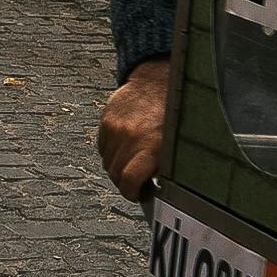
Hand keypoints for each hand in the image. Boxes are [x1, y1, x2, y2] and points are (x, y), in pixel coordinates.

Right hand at [97, 56, 170, 200]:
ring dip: (117, 167)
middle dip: (125, 182)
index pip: (129, 181)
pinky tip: (124, 148)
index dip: (131, 193)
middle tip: (135, 181)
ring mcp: (115, 130)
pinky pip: (102, 148)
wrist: (157, 82)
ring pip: (107, 163)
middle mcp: (130, 138)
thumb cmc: (171, 113)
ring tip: (131, 162)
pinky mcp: (106, 122)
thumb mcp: (174, 144)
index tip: (136, 194)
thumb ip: (161, 168)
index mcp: (151, 146)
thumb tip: (154, 189)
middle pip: (116, 174)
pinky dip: (111, 152)